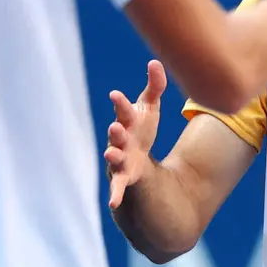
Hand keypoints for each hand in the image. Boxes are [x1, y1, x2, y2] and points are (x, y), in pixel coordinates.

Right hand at [104, 60, 167, 209]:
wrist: (138, 156)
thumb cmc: (141, 127)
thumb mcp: (150, 107)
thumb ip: (154, 86)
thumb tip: (155, 62)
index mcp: (127, 121)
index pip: (123, 110)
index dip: (120, 103)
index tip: (116, 95)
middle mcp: (120, 139)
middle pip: (117, 134)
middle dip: (115, 131)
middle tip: (115, 126)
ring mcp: (120, 159)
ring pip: (113, 158)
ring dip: (111, 156)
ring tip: (110, 154)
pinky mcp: (123, 178)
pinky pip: (118, 187)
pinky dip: (114, 195)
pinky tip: (113, 203)